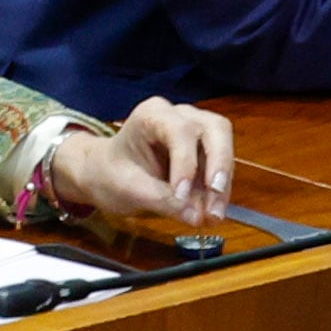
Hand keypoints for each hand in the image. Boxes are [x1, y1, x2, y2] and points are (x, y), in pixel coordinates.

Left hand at [43, 97, 233, 229]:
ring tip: (214, 215)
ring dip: (223, 183)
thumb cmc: (111, 173)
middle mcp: (179, 115)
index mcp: (153, 114)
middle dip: (219, 164)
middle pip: (215, 128)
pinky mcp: (204, 152)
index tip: (182, 196)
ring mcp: (195, 130)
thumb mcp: (125, 187)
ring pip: (224, 147)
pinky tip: (211, 212)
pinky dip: (220, 191)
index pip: (180, 131)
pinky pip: (220, 167)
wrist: (107, 175)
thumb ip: (159, 198)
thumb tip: (196, 215)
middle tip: (215, 197)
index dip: (186, 163)